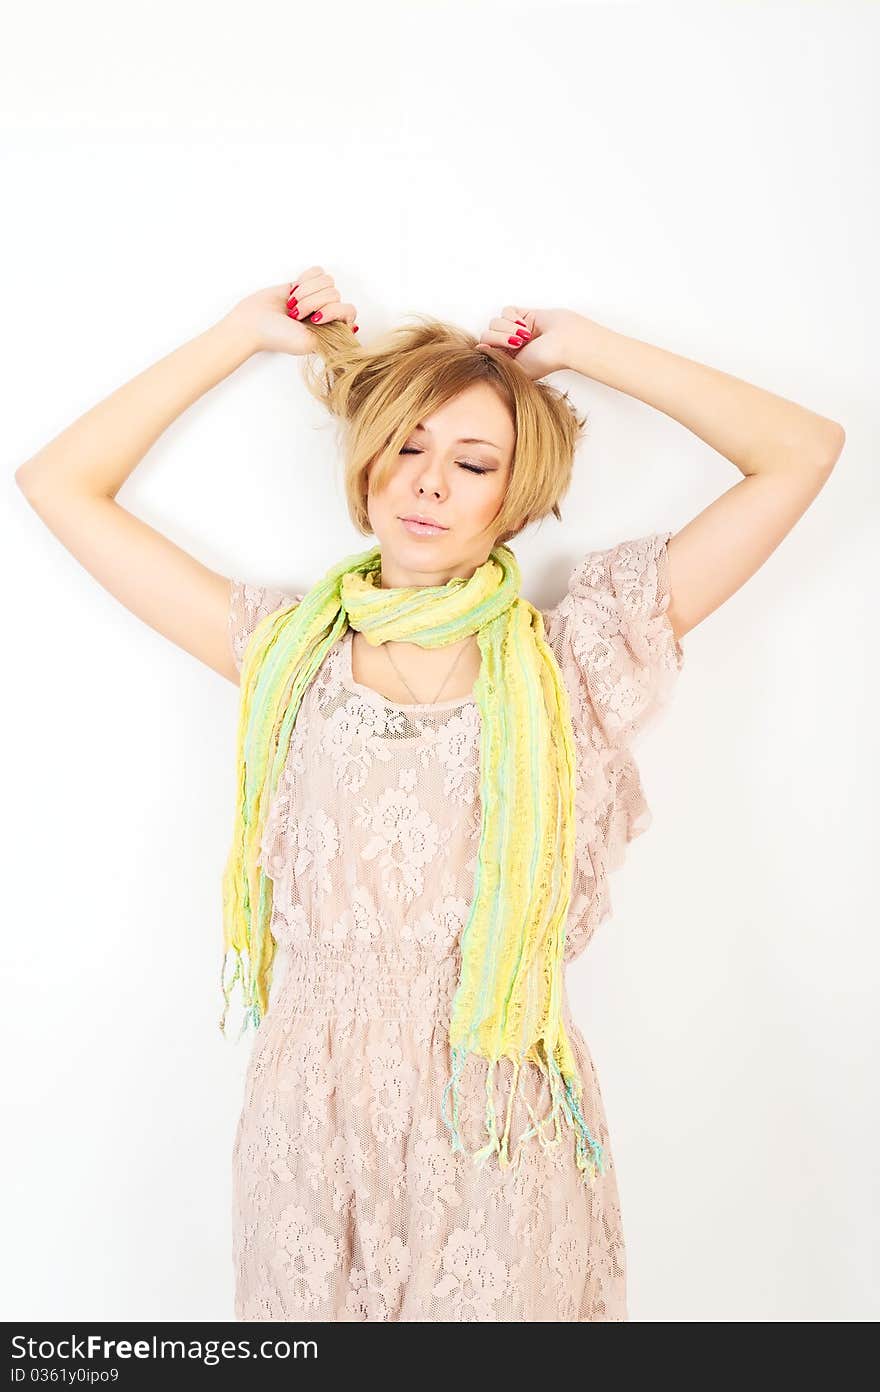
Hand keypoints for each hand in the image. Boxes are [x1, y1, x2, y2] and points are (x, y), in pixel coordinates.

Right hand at [220, 266, 358, 355]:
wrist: (253, 323)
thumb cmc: (278, 337)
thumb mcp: (310, 344)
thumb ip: (334, 337)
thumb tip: (355, 328)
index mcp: (331, 329)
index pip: (349, 310)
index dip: (333, 311)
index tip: (314, 320)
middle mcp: (326, 313)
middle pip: (335, 293)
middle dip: (312, 302)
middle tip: (295, 314)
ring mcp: (316, 297)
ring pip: (327, 280)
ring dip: (306, 291)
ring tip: (292, 304)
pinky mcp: (304, 284)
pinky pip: (317, 271)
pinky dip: (305, 279)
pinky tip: (293, 291)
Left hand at [475, 305, 586, 379]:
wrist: (565, 342)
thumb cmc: (545, 360)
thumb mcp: (515, 368)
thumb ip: (495, 360)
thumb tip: (478, 347)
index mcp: (507, 360)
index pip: (485, 349)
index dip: (490, 348)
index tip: (503, 352)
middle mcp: (509, 346)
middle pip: (487, 334)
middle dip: (501, 338)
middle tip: (519, 343)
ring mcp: (515, 329)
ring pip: (495, 322)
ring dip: (509, 328)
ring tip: (525, 335)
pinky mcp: (522, 315)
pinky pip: (505, 311)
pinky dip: (513, 317)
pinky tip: (525, 325)